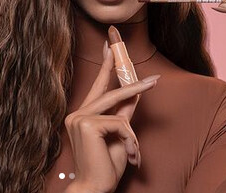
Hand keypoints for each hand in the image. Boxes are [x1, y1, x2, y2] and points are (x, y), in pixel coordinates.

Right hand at [64, 41, 159, 192]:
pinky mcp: (87, 124)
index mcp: (82, 114)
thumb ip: (123, 113)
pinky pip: (121, 124)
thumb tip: (134, 93)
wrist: (94, 188)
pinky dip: (130, 141)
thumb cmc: (105, 166)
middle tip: (148, 72)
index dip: (105, 66)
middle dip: (125, 76)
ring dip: (131, 133)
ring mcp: (79, 117)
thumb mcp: (120, 136)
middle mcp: (77, 113)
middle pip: (107, 89)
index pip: (97, 86)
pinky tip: (128, 156)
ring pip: (118, 109)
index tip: (109, 47)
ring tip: (135, 152)